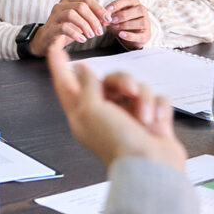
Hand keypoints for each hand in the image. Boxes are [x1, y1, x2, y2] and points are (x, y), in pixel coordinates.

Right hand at [28, 0, 112, 55]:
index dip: (99, 9)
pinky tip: (82, 39)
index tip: (108, 20)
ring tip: (91, 35)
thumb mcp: (81, 22)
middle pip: (81, 6)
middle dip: (94, 19)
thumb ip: (93, 18)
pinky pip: (64, 27)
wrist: (47, 41)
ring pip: (72, 14)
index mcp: (69, 1)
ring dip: (85, 25)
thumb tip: (108, 17)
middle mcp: (60, 5)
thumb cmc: (65, 30)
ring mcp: (54, 16)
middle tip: (99, 31)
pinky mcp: (50, 28)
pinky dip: (75, 33)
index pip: (87, 0)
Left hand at [45, 36, 185, 171]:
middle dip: (123, 81)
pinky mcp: (152, 120)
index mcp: (83, 113)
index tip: (55, 45)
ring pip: (137, 87)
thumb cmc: (118, 142)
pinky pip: (156, 98)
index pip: (66, 84)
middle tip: (131, 91)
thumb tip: (83, 69)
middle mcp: (105, 113)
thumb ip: (87, 86)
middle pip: (110, 80)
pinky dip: (158, 108)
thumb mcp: (92, 110)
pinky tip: (157, 122)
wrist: (151, 168)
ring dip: (144, 99)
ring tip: (146, 117)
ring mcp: (130, 116)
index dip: (59, 64)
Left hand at [105, 0, 151, 47]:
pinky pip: (140, 35)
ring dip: (126, 24)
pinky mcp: (146, 35)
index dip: (117, 4)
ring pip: (141, 22)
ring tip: (115, 27)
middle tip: (112, 19)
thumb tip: (103, 20)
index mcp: (134, 3)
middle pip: (138, 9)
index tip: (107, 9)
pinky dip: (130, 35)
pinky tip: (121, 35)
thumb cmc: (121, 22)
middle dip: (123, 15)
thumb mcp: (113, 17)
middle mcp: (142, 11)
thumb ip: (109, 16)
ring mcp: (146, 23)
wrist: (129, 36)